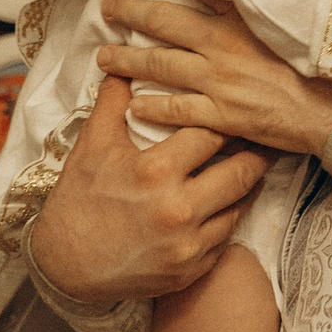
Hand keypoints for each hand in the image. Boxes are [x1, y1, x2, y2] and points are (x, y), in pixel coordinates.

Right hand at [30, 75, 267, 306]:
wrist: (65, 267)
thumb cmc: (78, 200)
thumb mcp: (92, 145)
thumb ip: (113, 100)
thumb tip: (122, 61)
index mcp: (156, 171)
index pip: (211, 132)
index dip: (227, 118)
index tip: (240, 108)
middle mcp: (179, 209)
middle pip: (241, 171)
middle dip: (256, 150)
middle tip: (266, 135)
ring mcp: (189, 244)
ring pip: (241, 204)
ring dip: (250, 182)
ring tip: (258, 163)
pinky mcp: (193, 269)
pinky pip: (228, 235)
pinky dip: (231, 214)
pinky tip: (232, 199)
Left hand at [101, 0, 331, 155]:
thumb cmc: (326, 62)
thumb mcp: (295, 19)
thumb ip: (265, 2)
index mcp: (244, 15)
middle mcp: (225, 43)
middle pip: (165, 22)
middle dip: (131, 13)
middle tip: (107, 7)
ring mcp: (220, 80)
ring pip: (161, 65)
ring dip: (128, 61)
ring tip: (104, 58)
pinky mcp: (223, 114)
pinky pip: (177, 109)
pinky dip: (152, 107)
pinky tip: (133, 105)